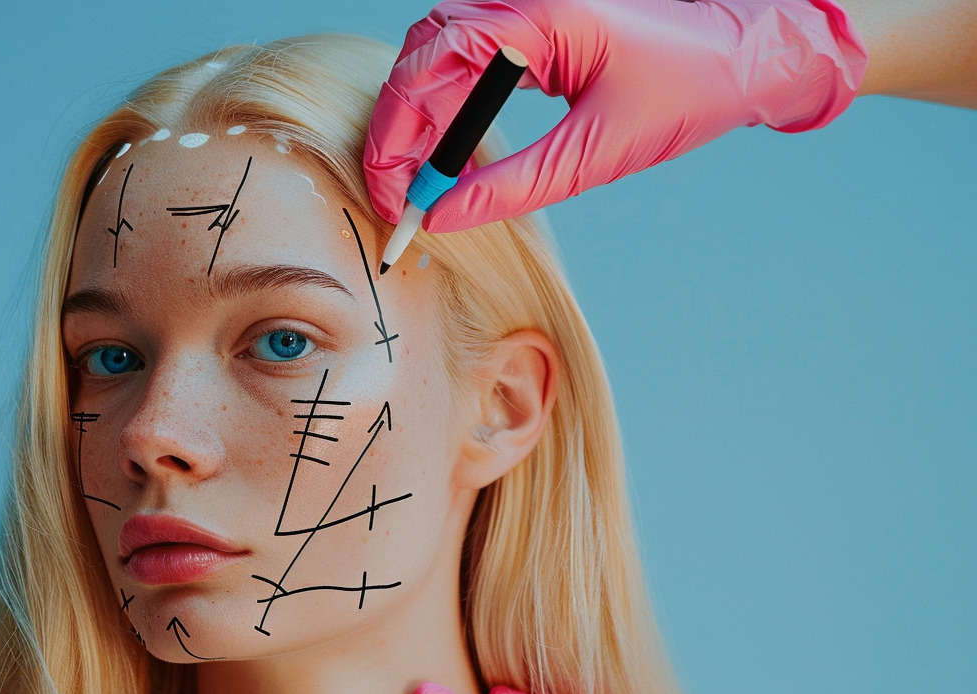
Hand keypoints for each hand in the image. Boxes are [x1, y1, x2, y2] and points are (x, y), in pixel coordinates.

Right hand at [364, 0, 868, 231]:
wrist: (751, 53)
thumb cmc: (693, 86)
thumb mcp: (600, 150)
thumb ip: (515, 185)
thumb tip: (445, 217)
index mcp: (537, 16)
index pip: (429, 71)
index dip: (398, 140)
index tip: (396, 199)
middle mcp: (520, 0)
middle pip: (421, 59)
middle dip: (398, 132)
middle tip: (398, 199)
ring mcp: (524, 7)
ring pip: (436, 57)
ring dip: (418, 121)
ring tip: (420, 184)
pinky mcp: (533, 23)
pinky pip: (467, 58)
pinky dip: (448, 107)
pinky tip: (450, 153)